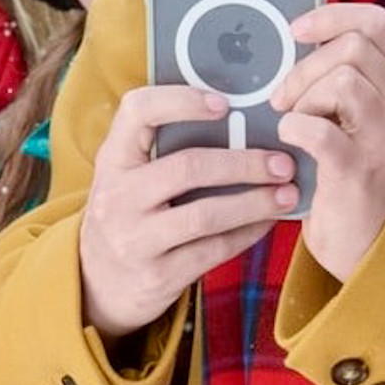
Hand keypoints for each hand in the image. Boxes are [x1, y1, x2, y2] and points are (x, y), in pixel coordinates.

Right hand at [78, 84, 298, 338]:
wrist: (97, 283)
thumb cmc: (128, 214)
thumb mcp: (129, 177)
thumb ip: (164, 149)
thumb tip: (238, 119)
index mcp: (113, 159)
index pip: (137, 111)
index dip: (181, 100)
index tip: (224, 103)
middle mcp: (117, 197)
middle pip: (187, 167)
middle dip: (243, 162)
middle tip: (282, 162)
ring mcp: (135, 240)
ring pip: (206, 214)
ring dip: (255, 202)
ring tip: (287, 194)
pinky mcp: (158, 276)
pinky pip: (213, 250)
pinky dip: (248, 233)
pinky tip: (268, 221)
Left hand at [271, 3, 384, 281]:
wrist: (359, 237)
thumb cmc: (336, 168)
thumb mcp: (341, 114)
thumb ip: (325, 77)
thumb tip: (278, 40)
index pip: (374, 22)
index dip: (332, 15)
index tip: (295, 30)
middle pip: (353, 48)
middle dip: (305, 67)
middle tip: (283, 97)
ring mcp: (382, 138)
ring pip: (343, 81)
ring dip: (303, 97)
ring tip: (291, 120)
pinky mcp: (359, 170)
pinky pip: (322, 131)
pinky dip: (296, 128)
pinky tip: (288, 140)